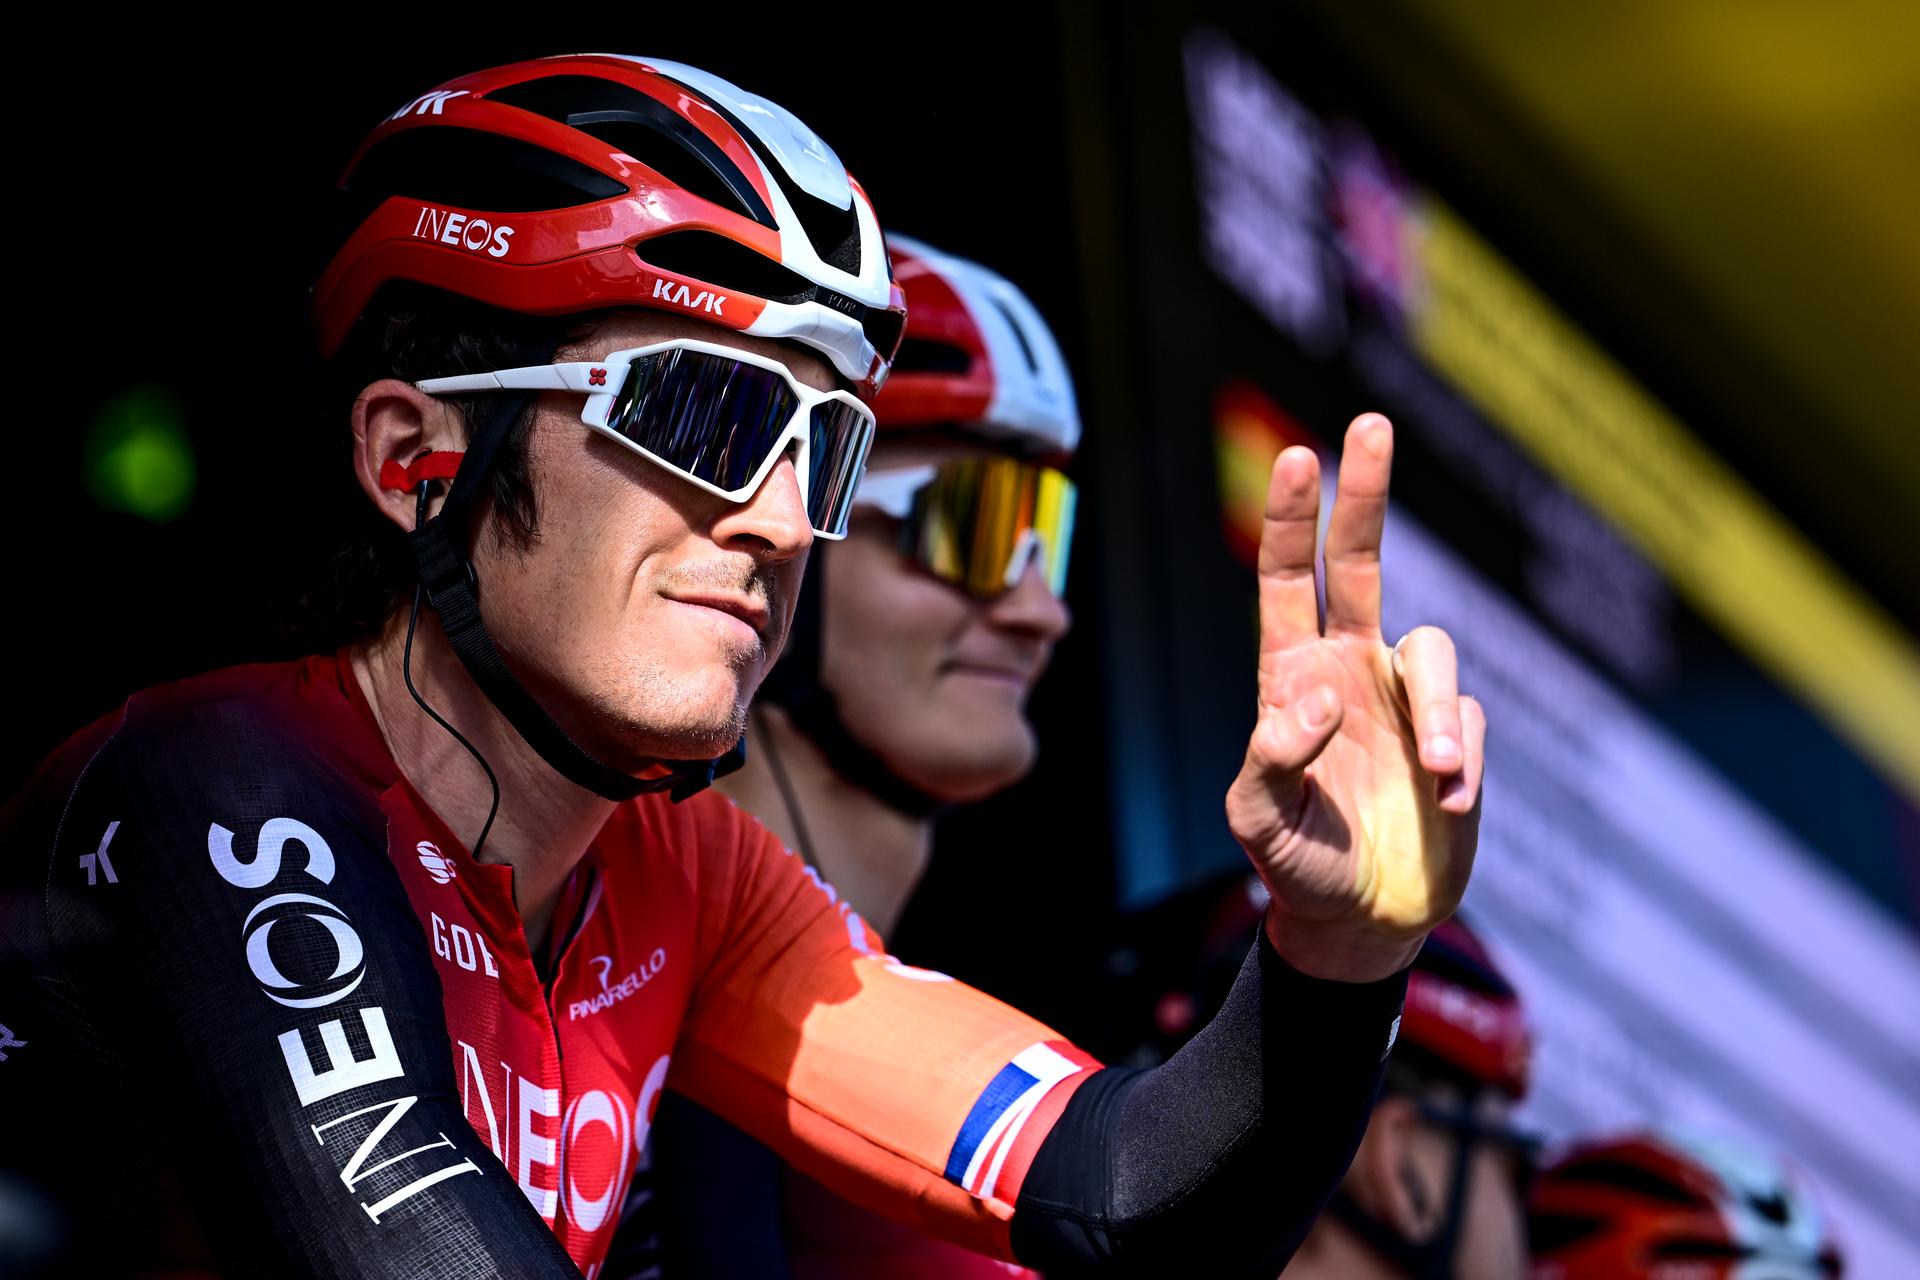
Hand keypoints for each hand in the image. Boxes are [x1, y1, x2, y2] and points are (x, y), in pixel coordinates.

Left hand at [1224, 414, 1484, 982]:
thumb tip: (1314, 698)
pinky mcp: (1455, 738)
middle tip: (1370, 423)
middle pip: (1360, 562)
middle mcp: (1349, 671)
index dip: (1292, 520)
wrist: (1363, 922)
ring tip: (1436, 774)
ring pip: (1436, 652)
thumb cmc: (1295, 865)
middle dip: (1365, 494)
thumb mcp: (1258, 822)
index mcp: (1290, 676)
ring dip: (1438, 709)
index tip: (1298, 457)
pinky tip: (1446, 804)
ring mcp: (1405, 702)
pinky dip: (1461, 759)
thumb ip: (1271, 761)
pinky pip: (1469, 721)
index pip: (1288, 581)